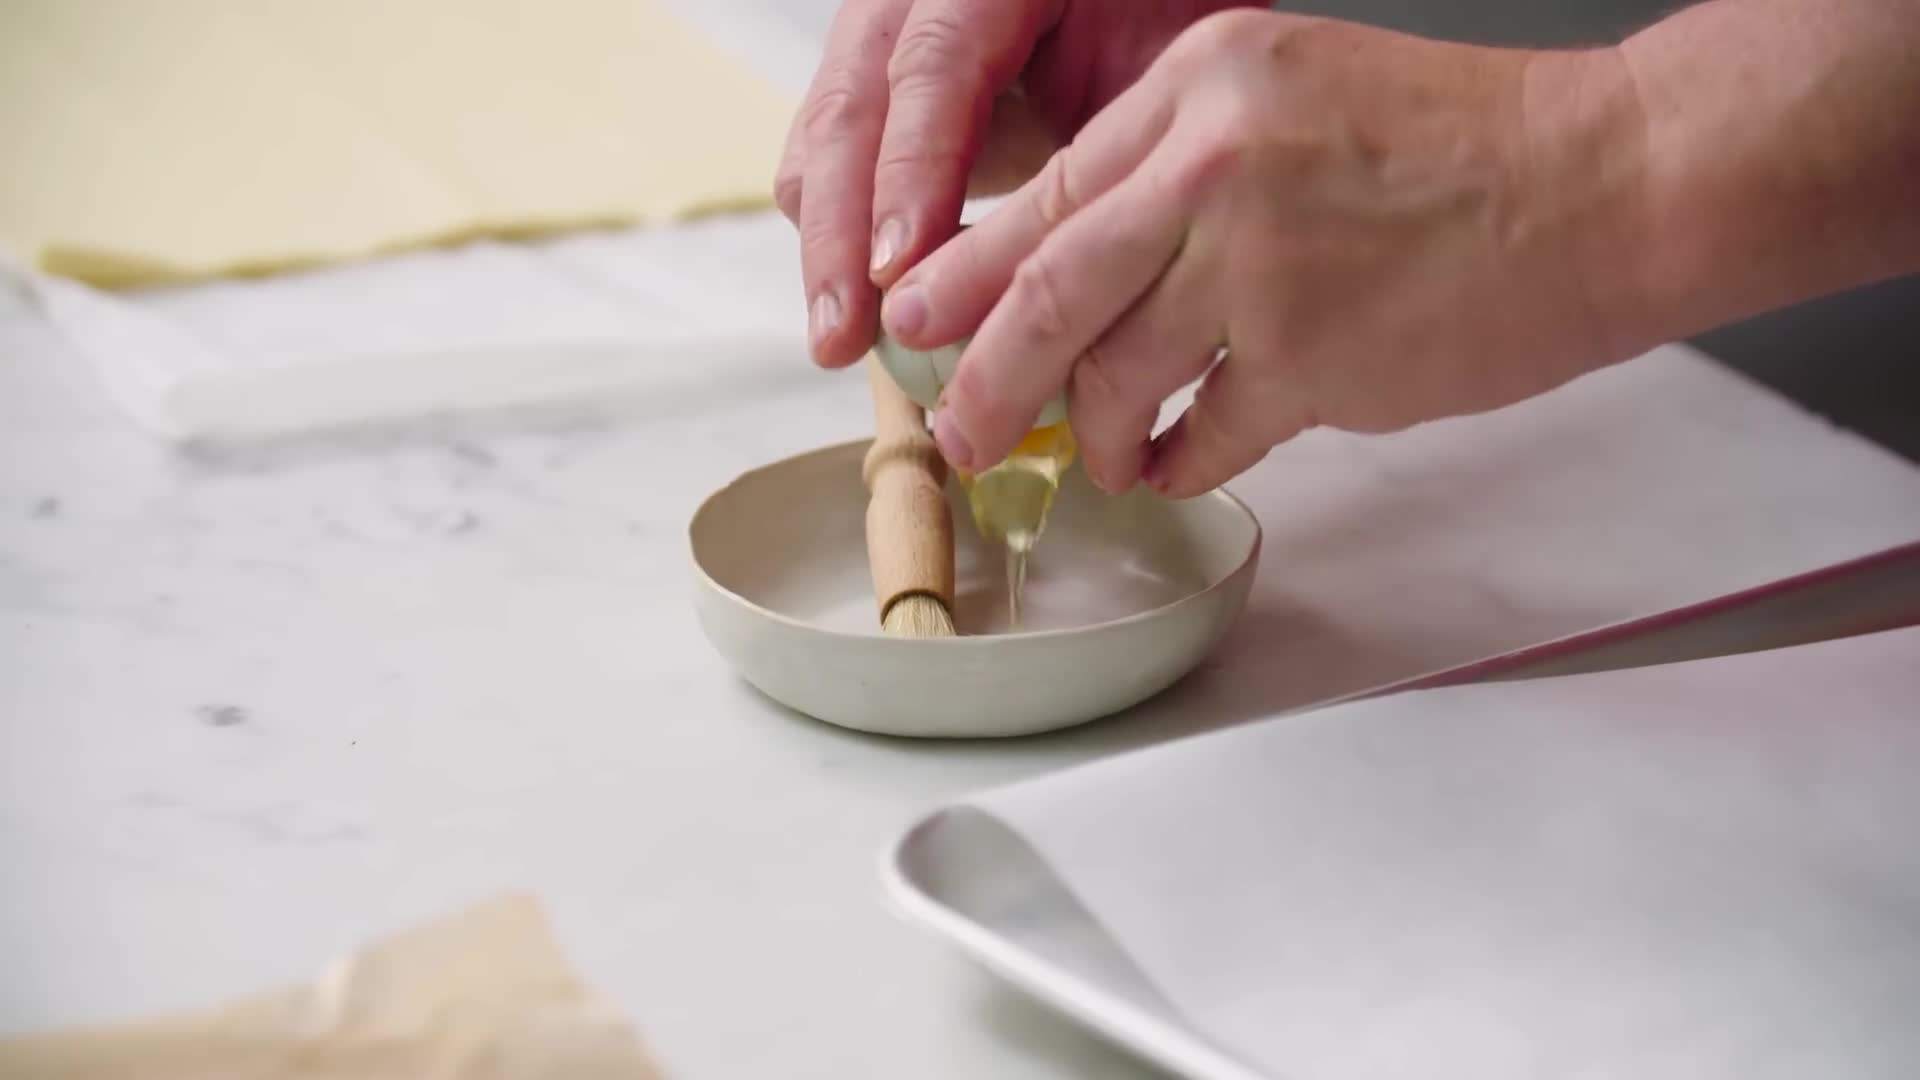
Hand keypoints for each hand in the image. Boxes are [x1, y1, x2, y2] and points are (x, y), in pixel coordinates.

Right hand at [775, 0, 1262, 367]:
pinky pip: (838, 154)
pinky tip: (860, 309)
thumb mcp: (1165, 74)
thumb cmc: (1174, 30)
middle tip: (843, 334)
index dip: (911, 167)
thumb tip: (1070, 270)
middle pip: (852, 100)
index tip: (898, 268)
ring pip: (828, 131)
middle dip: (839, 228)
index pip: (935, 61)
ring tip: (839, 338)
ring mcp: (893, 31)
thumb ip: (1115, 146)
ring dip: (828, 242)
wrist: (1158, 8)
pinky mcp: (885, 87)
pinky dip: (844, 234)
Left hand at [883, 10, 1651, 496]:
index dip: (964, 280)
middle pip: (1040, 294)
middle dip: (979, 383)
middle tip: (953, 432)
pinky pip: (1200, 435)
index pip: (1045, 196)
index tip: (916, 329)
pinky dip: (1176, 463)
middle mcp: (1211, 165)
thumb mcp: (1291, 104)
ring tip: (1101, 456)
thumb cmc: (1459, 149)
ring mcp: (1258, 264)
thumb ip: (1177, 178)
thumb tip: (1074, 278)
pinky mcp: (1312, 357)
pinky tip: (1174, 465)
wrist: (1603, 180)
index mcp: (1199, 84)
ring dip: (1092, 435)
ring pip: (1110, 377)